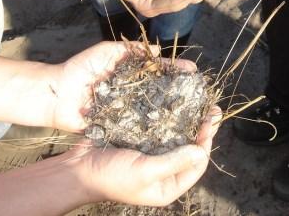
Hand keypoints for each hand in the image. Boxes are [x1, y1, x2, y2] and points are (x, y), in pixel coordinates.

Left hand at [48, 41, 204, 132]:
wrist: (56, 94)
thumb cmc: (80, 68)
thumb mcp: (107, 51)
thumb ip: (130, 49)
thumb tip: (157, 51)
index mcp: (133, 74)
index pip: (161, 71)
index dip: (177, 71)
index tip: (193, 71)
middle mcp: (135, 93)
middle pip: (163, 92)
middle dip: (182, 92)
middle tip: (200, 94)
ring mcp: (129, 110)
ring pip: (155, 111)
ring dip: (173, 112)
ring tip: (193, 114)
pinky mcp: (120, 127)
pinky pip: (140, 128)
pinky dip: (155, 130)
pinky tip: (171, 132)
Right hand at [75, 106, 220, 205]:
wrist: (76, 168)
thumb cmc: (110, 176)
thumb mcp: (145, 172)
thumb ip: (174, 162)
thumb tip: (201, 151)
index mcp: (167, 186)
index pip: (196, 166)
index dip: (206, 144)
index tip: (211, 122)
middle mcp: (163, 171)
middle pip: (190, 148)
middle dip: (201, 129)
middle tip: (211, 108)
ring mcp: (152, 155)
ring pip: (177, 136)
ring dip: (188, 120)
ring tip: (198, 101)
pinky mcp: (141, 141)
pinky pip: (160, 128)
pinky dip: (169, 116)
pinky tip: (176, 101)